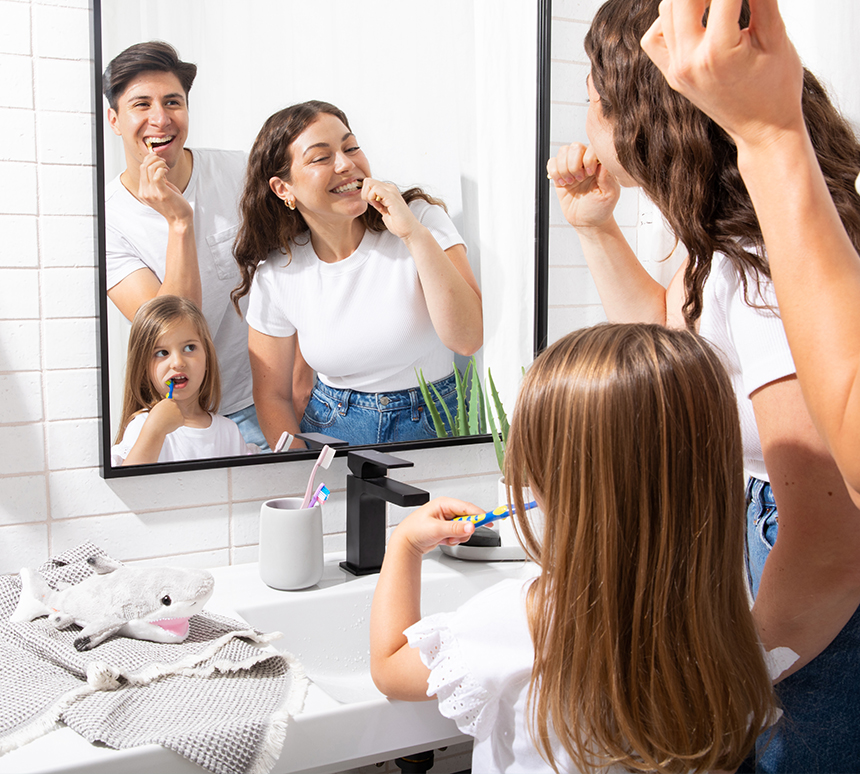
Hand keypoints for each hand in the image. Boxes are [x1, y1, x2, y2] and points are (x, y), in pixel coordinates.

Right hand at [137, 152, 193, 223]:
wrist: (180, 219)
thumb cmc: (173, 204)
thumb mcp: (161, 189)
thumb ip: (156, 179)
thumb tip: (156, 165)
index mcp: (143, 191)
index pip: (141, 169)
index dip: (150, 160)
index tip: (160, 161)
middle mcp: (145, 192)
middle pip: (144, 167)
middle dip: (155, 159)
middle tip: (164, 163)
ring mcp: (152, 194)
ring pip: (150, 168)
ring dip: (160, 163)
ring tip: (166, 167)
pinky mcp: (162, 194)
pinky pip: (157, 175)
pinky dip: (162, 169)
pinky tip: (167, 171)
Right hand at [145, 397, 183, 436]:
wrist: (155, 427)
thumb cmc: (153, 420)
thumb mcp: (157, 410)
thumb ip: (164, 407)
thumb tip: (169, 409)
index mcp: (167, 401)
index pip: (172, 403)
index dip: (169, 408)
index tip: (167, 412)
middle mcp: (174, 404)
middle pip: (176, 409)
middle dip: (173, 414)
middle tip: (165, 419)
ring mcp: (179, 412)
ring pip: (178, 416)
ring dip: (174, 420)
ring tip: (165, 423)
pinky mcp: (182, 419)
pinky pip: (180, 422)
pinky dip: (176, 425)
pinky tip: (169, 426)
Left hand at [362, 178, 420, 239]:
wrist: (410, 230)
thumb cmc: (399, 223)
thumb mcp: (384, 211)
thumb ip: (378, 204)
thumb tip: (371, 200)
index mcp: (388, 191)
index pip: (369, 184)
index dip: (366, 194)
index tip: (372, 205)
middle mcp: (390, 188)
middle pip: (368, 181)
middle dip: (364, 193)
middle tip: (371, 205)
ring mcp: (391, 191)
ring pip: (369, 183)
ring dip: (367, 196)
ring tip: (375, 206)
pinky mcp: (392, 197)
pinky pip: (375, 190)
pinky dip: (371, 198)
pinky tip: (378, 207)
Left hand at [391, 497, 479, 555]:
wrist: (406, 543)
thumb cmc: (414, 530)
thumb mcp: (436, 529)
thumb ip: (455, 528)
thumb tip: (471, 526)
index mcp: (444, 504)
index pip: (468, 508)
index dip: (481, 514)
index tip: (492, 519)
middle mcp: (447, 510)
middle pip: (468, 519)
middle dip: (464, 530)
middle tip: (456, 536)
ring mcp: (447, 520)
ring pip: (464, 528)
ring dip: (458, 537)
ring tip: (446, 539)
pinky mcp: (447, 529)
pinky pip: (459, 534)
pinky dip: (454, 540)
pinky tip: (444, 540)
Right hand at [546, 142, 620, 230]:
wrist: (587, 221)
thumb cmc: (601, 208)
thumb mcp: (609, 195)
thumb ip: (607, 178)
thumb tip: (602, 162)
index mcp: (600, 163)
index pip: (592, 147)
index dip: (588, 158)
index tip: (591, 174)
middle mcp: (586, 162)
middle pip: (575, 146)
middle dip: (574, 164)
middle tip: (579, 179)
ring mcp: (572, 167)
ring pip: (563, 152)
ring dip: (564, 168)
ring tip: (570, 182)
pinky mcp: (560, 175)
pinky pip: (552, 163)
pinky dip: (554, 172)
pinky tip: (562, 183)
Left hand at [640, 0, 804, 148]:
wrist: (762, 130)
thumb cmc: (777, 88)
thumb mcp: (776, 37)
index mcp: (718, 53)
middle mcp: (689, 62)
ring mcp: (676, 70)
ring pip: (667, 11)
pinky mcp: (672, 75)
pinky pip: (654, 38)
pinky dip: (668, 18)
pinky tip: (694, 15)